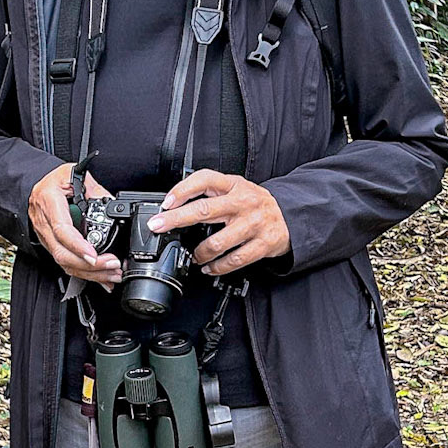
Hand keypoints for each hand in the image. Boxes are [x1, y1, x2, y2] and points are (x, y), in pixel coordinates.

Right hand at [28, 163, 120, 285]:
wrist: (38, 187)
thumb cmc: (55, 180)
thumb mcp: (74, 174)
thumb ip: (94, 189)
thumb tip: (112, 204)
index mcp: (48, 202)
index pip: (61, 229)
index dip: (78, 245)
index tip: (94, 255)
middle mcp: (44, 223)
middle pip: (62, 253)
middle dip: (89, 265)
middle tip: (112, 265)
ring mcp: (46, 237)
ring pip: (64, 262)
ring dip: (90, 273)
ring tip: (112, 274)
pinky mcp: (51, 246)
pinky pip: (66, 263)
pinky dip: (85, 273)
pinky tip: (101, 277)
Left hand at [149, 169, 290, 275]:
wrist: (289, 216)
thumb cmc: (254, 203)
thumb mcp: (236, 188)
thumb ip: (212, 193)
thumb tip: (175, 205)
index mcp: (234, 185)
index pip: (205, 179)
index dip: (183, 189)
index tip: (166, 202)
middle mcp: (243, 202)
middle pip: (205, 210)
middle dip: (176, 219)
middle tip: (158, 226)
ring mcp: (253, 224)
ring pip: (218, 242)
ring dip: (199, 253)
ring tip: (194, 256)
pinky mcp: (262, 244)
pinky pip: (235, 260)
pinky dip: (218, 267)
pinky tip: (209, 268)